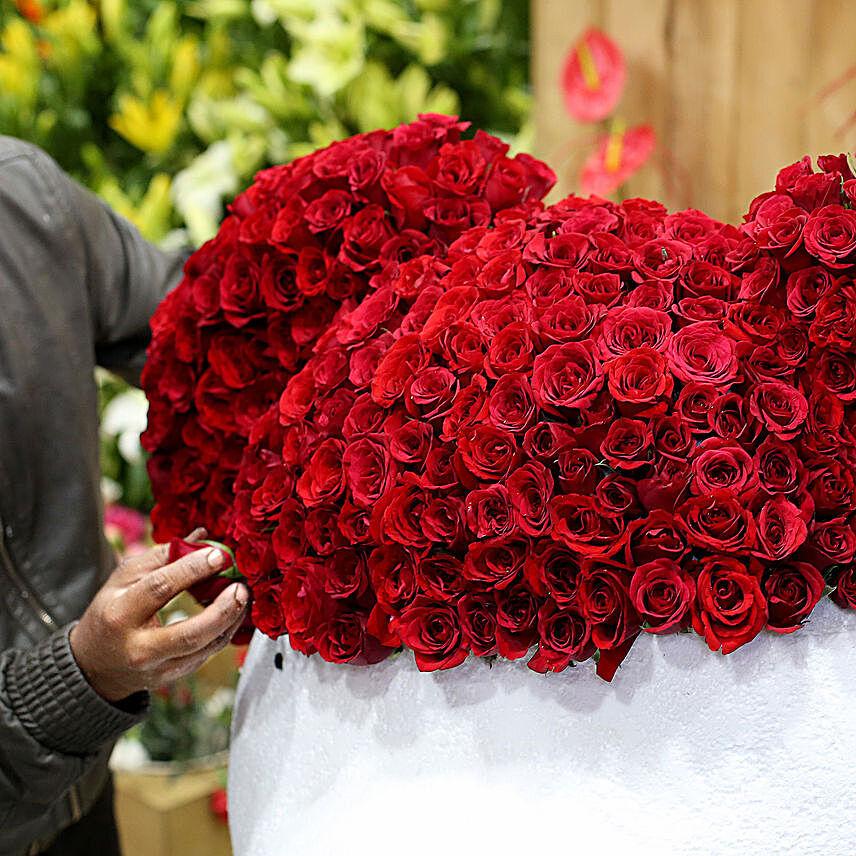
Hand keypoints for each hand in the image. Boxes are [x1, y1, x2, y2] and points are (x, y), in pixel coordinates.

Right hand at [69, 531, 249, 701]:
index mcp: (120, 614)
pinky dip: (226, 631)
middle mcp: (139, 648)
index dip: (193, 569)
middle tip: (241, 586)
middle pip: (190, 633)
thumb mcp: (124, 578)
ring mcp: (158, 668)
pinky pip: (208, 654)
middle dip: (223, 608)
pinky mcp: (173, 677)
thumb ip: (162, 555)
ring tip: (244, 595)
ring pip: (205, 647)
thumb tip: (201, 535)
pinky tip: (234, 612)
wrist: (96, 665)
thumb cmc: (111, 610)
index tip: (219, 554)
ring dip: (232, 619)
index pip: (160, 588)